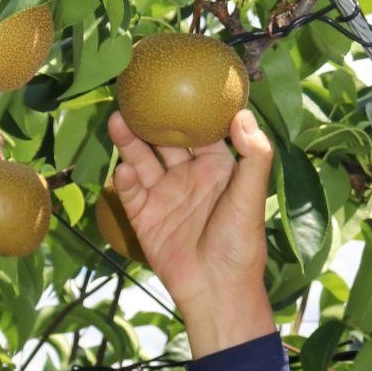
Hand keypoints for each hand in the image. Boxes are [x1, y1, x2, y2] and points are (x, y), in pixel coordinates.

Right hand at [107, 106, 276, 355]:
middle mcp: (189, 176)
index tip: (175, 79)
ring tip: (118, 119)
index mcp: (218, 168)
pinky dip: (125, 179)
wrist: (215, 291)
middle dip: (150, 118)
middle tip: (134, 92)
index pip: (200, 129)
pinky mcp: (145, 217)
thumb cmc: (240, 243)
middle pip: (164, 140)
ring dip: (130, 141)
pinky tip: (123, 168)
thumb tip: (243, 114)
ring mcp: (165, 195)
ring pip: (142, 160)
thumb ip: (253, 156)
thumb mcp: (251, 197)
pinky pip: (130, 192)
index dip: (188, 106)